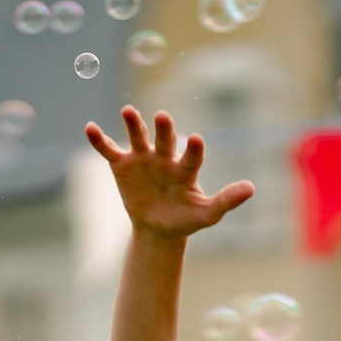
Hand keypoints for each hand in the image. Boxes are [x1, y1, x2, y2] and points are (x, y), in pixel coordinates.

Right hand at [86, 108, 252, 240]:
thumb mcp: (207, 215)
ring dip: (133, 124)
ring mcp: (142, 158)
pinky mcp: (122, 165)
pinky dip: (99, 140)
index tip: (196, 139)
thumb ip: (226, 200)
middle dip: (164, 129)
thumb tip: (251, 188)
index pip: (191, 156)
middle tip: (164, 116)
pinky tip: (90, 128)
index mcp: (186, 168)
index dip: (193, 149)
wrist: (158, 228)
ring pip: (138, 137)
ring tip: (128, 111)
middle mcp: (165, 157)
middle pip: (165, 139)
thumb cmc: (185, 219)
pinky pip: (109, 150)